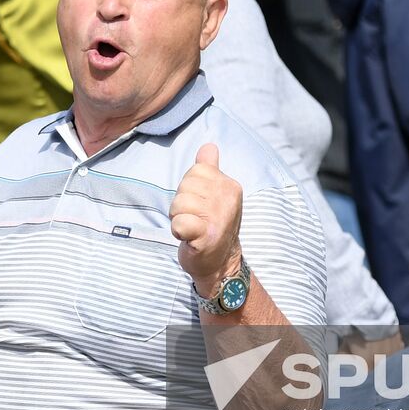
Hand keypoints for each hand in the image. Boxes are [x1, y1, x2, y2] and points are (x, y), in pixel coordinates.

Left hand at [169, 144, 243, 294]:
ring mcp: (219, 218)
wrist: (219, 264)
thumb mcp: (215, 194)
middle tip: (195, 219)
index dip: (189, 188)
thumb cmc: (212, 226)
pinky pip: (179, 223)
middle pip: (185, 187)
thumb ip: (210, 168)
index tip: (200, 204)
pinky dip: (178, 230)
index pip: (196, 170)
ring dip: (179, 218)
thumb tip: (209, 145)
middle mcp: (228, 199)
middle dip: (182, 204)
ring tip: (192, 228)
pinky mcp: (207, 236)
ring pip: (179, 204)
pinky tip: (189, 237)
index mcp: (230, 185)